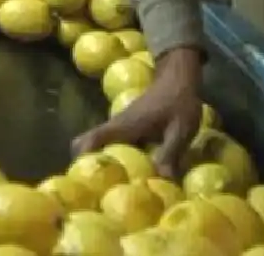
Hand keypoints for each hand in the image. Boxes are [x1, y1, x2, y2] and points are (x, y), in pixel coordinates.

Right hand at [72, 47, 203, 178]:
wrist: (178, 76)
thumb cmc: (179, 101)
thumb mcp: (180, 129)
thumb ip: (170, 154)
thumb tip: (161, 181)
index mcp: (124, 126)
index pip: (91, 139)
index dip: (82, 157)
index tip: (84, 179)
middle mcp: (116, 125)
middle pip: (87, 143)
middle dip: (87, 163)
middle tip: (98, 187)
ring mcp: (120, 124)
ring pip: (99, 143)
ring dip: (102, 160)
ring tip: (113, 183)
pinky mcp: (128, 126)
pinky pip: (111, 142)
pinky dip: (114, 155)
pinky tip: (131, 170)